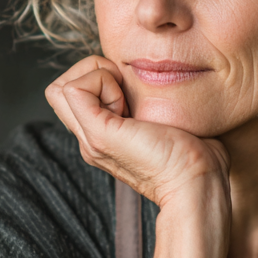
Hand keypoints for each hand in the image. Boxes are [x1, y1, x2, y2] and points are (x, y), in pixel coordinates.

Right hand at [45, 55, 230, 211]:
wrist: (197, 184)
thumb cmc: (195, 156)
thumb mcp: (167, 123)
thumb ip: (151, 107)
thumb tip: (158, 82)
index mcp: (104, 138)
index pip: (75, 94)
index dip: (100, 78)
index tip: (135, 94)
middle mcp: (90, 141)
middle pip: (60, 90)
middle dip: (92, 74)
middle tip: (127, 91)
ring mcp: (90, 140)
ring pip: (60, 87)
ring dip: (95, 76)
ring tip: (126, 97)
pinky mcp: (99, 135)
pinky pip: (74, 89)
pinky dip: (100, 81)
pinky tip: (127, 102)